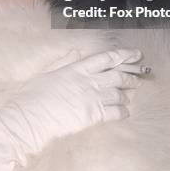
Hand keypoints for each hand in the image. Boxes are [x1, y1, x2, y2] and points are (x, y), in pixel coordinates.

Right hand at [0, 48, 144, 170]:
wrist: (30, 117)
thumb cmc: (34, 94)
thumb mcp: (50, 72)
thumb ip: (66, 62)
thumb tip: (75, 53)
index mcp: (76, 67)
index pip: (106, 58)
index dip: (123, 55)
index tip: (135, 54)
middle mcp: (88, 80)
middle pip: (118, 75)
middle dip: (132, 75)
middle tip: (140, 76)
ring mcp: (91, 97)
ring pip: (119, 93)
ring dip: (127, 93)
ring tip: (130, 94)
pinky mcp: (92, 115)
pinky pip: (115, 112)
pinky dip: (123, 111)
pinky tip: (124, 112)